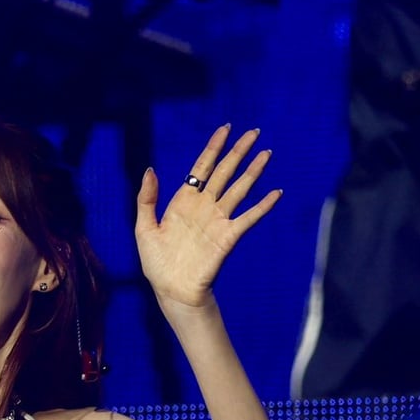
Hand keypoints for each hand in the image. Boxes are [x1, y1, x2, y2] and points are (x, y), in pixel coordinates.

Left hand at [134, 125, 281, 309]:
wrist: (171, 290)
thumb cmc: (156, 263)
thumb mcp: (144, 228)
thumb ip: (146, 199)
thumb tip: (150, 170)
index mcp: (184, 201)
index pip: (201, 167)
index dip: (213, 147)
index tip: (225, 129)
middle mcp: (204, 207)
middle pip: (224, 172)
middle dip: (238, 151)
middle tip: (254, 132)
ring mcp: (218, 220)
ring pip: (239, 189)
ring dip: (253, 171)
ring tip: (266, 153)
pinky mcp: (228, 237)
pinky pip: (248, 218)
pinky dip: (263, 206)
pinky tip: (276, 193)